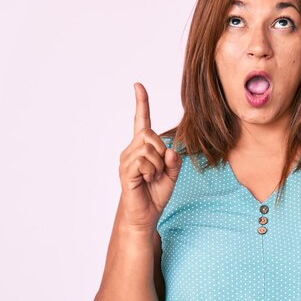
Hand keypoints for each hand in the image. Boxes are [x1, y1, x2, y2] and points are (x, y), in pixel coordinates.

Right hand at [118, 82, 181, 230]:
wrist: (145, 214)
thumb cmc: (156, 192)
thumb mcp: (172, 173)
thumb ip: (174, 159)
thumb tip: (170, 150)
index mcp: (142, 147)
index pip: (141, 121)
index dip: (141, 103)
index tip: (138, 85)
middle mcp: (131, 150)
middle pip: (150, 134)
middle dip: (162, 150)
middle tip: (160, 169)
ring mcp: (126, 160)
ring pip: (149, 149)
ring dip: (158, 165)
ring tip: (152, 177)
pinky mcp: (126, 171)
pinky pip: (144, 162)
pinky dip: (151, 172)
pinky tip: (146, 180)